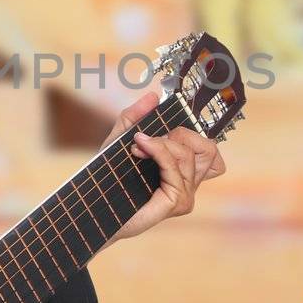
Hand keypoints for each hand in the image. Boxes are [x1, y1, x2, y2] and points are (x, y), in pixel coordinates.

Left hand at [100, 91, 225, 242]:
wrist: (94, 207)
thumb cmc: (107, 180)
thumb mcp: (119, 140)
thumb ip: (134, 117)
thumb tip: (153, 96)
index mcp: (181, 170)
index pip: (209, 149)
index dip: (189, 132)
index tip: (157, 130)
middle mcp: (188, 183)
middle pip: (207, 148)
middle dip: (179, 134)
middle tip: (149, 139)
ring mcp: (185, 194)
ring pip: (187, 154)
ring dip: (161, 144)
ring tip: (137, 148)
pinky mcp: (178, 202)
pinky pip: (175, 167)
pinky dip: (158, 153)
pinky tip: (139, 151)